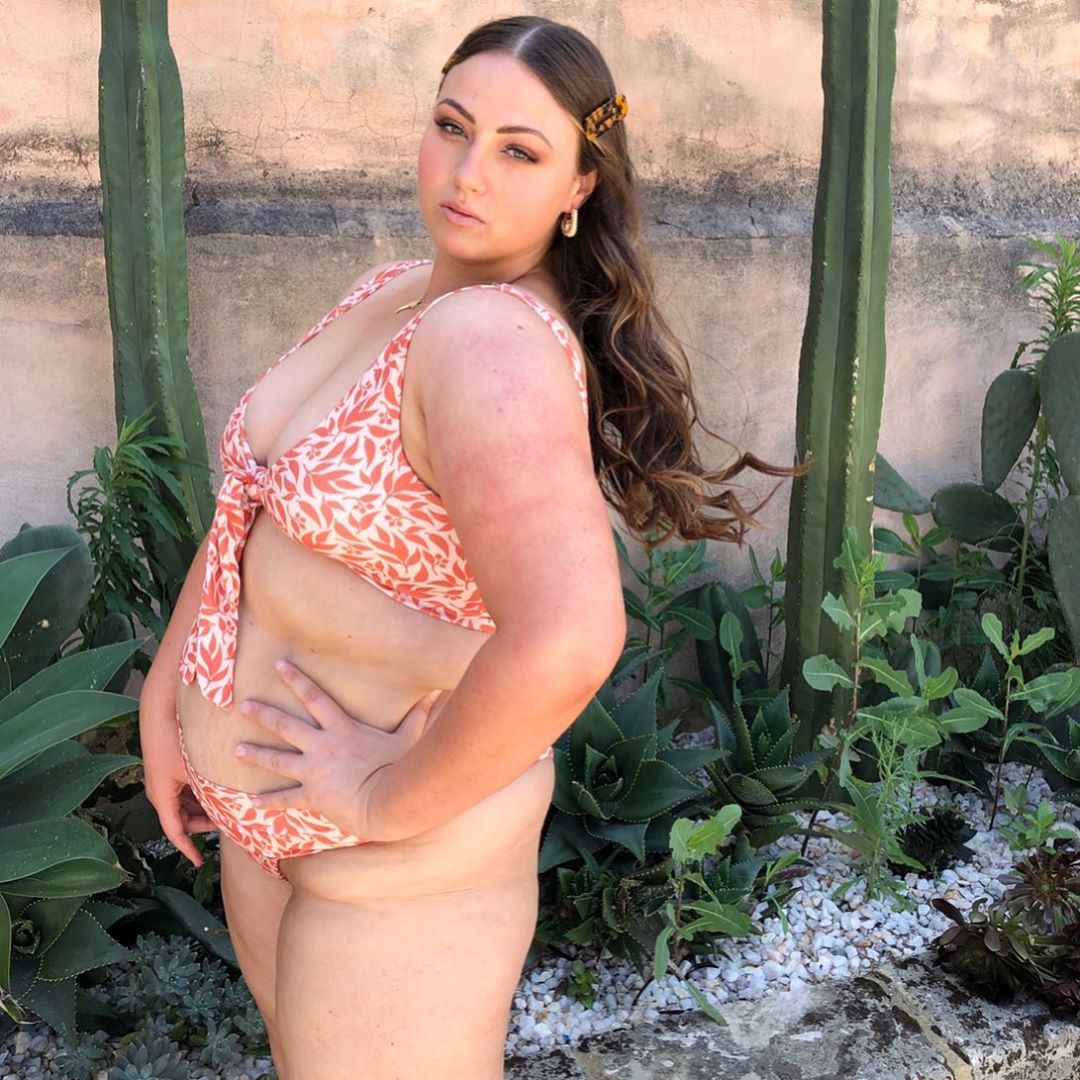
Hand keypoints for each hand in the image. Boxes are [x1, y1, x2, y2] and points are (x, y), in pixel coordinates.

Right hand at [139, 680, 215, 868]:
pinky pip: (183, 788)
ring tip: (225, 808)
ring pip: (183, 803)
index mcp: (162, 794)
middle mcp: (159, 789)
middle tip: (225, 825)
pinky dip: (198, 793)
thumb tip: (230, 808)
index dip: (187, 848)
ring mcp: (163, 777)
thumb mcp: (196, 768)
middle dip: (201, 825)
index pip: (174, 831)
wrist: (160, 708)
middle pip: (181, 818)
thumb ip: (209, 789)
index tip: (199, 861)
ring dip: (201, 809)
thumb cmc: (177, 737)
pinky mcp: (168, 765)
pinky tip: (217, 788)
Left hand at [234, 659, 440, 839]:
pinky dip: (268, 802)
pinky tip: (251, 802)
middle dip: (263, 713)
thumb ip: (418, 713)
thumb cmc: (399, 766)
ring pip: (277, 759)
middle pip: (286, 725)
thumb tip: (436, 690)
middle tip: (243, 705)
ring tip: (237, 749)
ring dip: (256, 753)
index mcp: (342, 728)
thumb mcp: (409, 736)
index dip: (296, 679)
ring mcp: (314, 771)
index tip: (278, 666)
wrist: (387, 800)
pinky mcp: (312, 796)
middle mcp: (322, 746)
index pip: (314, 697)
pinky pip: (285, 799)